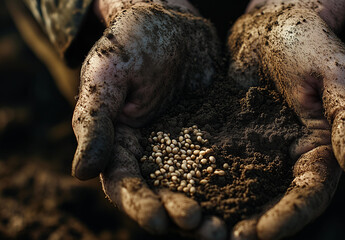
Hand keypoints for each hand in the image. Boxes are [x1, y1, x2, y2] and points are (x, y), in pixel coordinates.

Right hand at [71, 0, 224, 236]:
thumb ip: (95, 122)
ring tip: (226, 229)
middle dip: (180, 215)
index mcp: (120, 144)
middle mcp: (151, 152)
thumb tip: (82, 173)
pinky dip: (230, 182)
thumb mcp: (106, 76)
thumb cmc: (131, 42)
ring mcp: (182, 146)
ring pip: (194, 186)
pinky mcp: (209, 135)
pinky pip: (220, 161)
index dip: (140, 205)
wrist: (170, 20)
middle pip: (163, 194)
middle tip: (204, 229)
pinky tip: (247, 196)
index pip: (125, 184)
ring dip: (208, 210)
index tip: (160, 219)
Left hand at [228, 0, 344, 238]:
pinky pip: (221, 162)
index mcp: (320, 147)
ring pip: (246, 188)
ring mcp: (259, 147)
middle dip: (257, 223)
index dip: (291, 216)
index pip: (310, 192)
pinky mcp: (233, 135)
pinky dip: (209, 181)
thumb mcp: (338, 79)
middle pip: (276, 200)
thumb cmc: (310, 45)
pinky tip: (190, 194)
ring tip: (207, 228)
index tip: (265, 232)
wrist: (271, 24)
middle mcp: (289, 155)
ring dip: (229, 210)